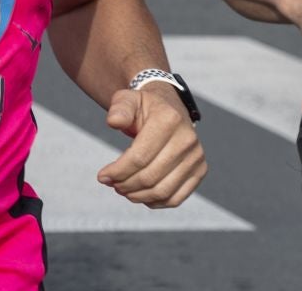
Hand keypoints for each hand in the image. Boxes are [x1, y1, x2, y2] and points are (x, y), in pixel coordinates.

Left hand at [96, 85, 206, 207]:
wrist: (170, 108)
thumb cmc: (145, 106)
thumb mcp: (128, 99)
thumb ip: (119, 108)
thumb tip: (113, 122)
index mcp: (169, 120)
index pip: (139, 157)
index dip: (118, 171)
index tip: (102, 176)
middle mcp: (187, 139)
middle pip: (150, 176)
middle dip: (125, 185)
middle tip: (111, 184)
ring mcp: (196, 157)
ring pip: (163, 191)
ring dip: (138, 196)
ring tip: (122, 190)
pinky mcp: (200, 171)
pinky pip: (176, 198)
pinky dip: (155, 202)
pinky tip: (140, 195)